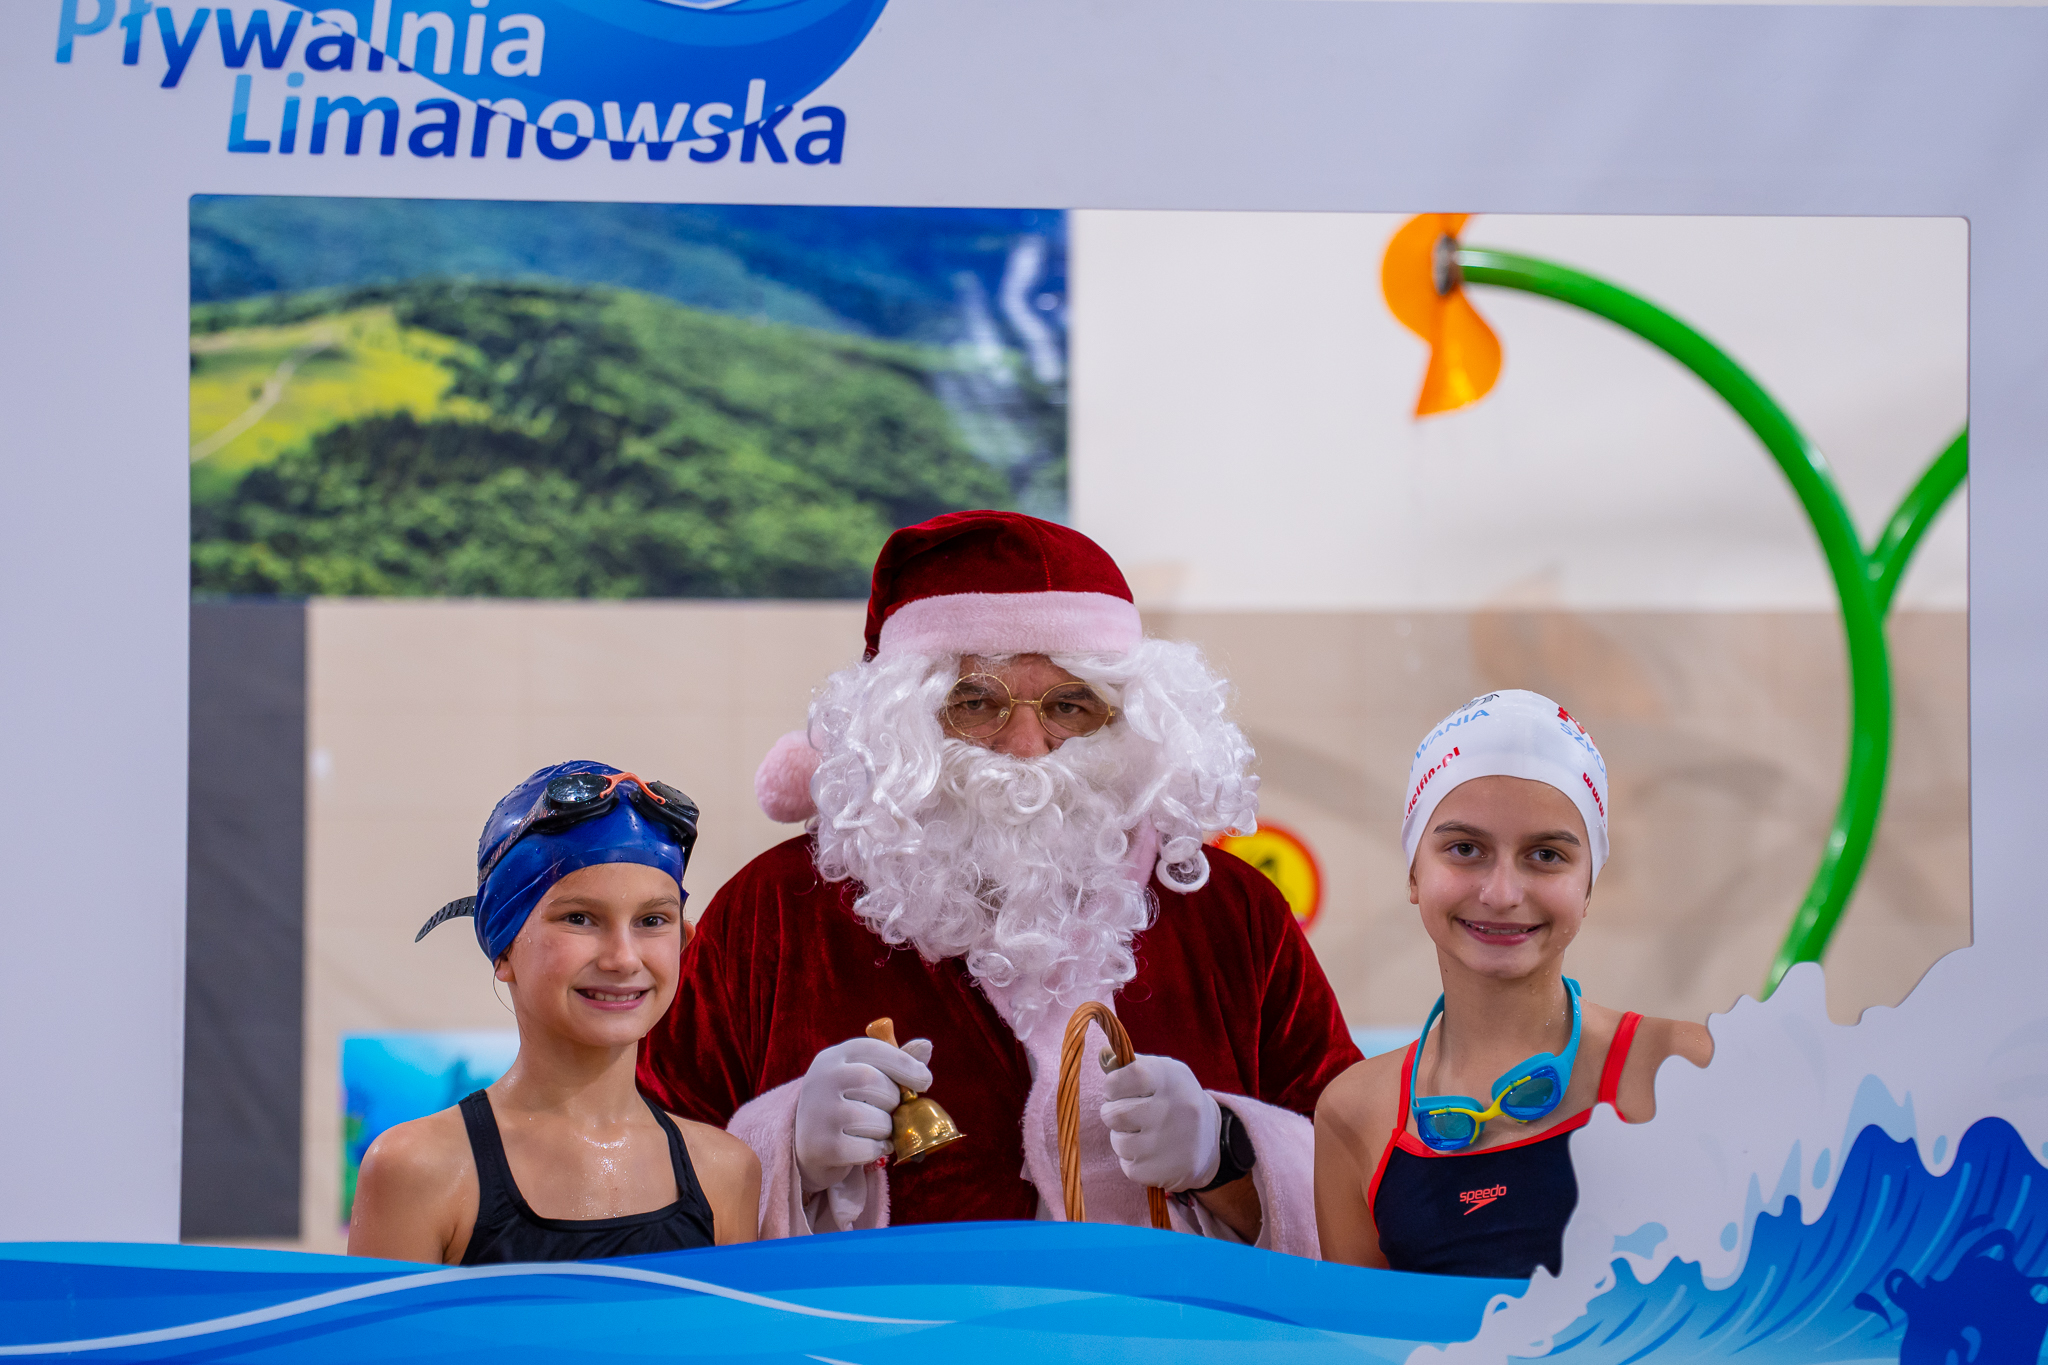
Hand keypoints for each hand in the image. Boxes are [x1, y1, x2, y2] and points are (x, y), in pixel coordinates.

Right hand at [792, 1034, 933, 1194]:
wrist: (807, 1145)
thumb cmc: (845, 1104)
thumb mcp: (862, 1076)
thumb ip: (894, 1063)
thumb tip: (927, 1046)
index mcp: (831, 1058)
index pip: (873, 1049)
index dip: (905, 1063)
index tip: (925, 1080)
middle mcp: (821, 1080)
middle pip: (875, 1083)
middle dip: (893, 1100)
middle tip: (890, 1109)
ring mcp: (820, 1114)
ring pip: (877, 1120)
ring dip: (886, 1129)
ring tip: (874, 1129)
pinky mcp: (823, 1147)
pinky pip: (869, 1148)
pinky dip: (877, 1150)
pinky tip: (867, 1147)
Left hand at [1100, 1053, 1221, 1192]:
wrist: (1213, 1141)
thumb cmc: (1176, 1100)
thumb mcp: (1162, 1074)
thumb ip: (1130, 1065)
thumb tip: (1103, 1055)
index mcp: (1169, 1079)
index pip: (1119, 1080)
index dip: (1111, 1086)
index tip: (1118, 1090)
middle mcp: (1171, 1109)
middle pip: (1113, 1114)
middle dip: (1114, 1114)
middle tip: (1129, 1114)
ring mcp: (1168, 1143)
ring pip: (1118, 1142)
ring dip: (1122, 1138)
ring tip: (1142, 1134)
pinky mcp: (1164, 1171)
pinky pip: (1127, 1166)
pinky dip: (1133, 1160)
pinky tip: (1151, 1153)